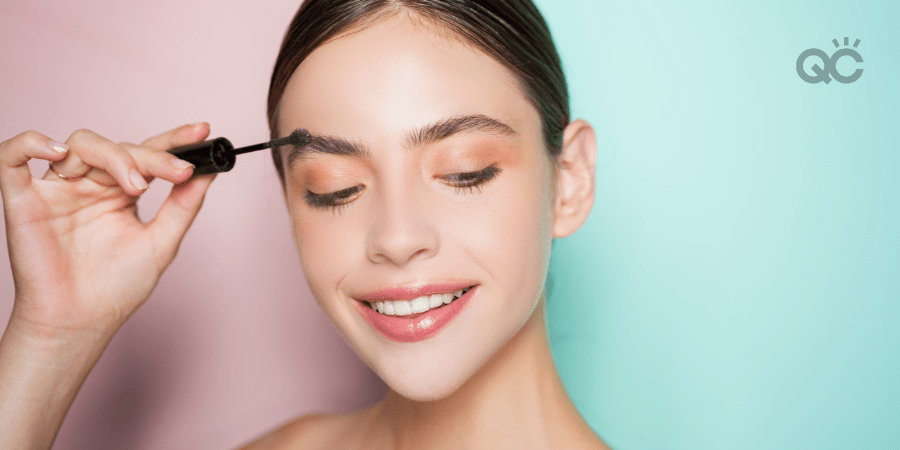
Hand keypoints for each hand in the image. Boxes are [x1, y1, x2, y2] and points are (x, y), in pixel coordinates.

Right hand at [0, 124, 214, 339]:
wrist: (80, 322)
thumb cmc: (116, 288)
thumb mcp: (161, 243)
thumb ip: (183, 207)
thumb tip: (208, 173)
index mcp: (121, 192)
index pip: (148, 153)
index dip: (174, 139)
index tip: (203, 131)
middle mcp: (91, 185)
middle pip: (119, 148)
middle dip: (152, 157)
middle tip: (176, 173)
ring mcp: (59, 190)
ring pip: (80, 144)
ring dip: (113, 156)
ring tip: (135, 185)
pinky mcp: (24, 199)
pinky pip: (12, 157)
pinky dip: (30, 143)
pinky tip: (58, 152)